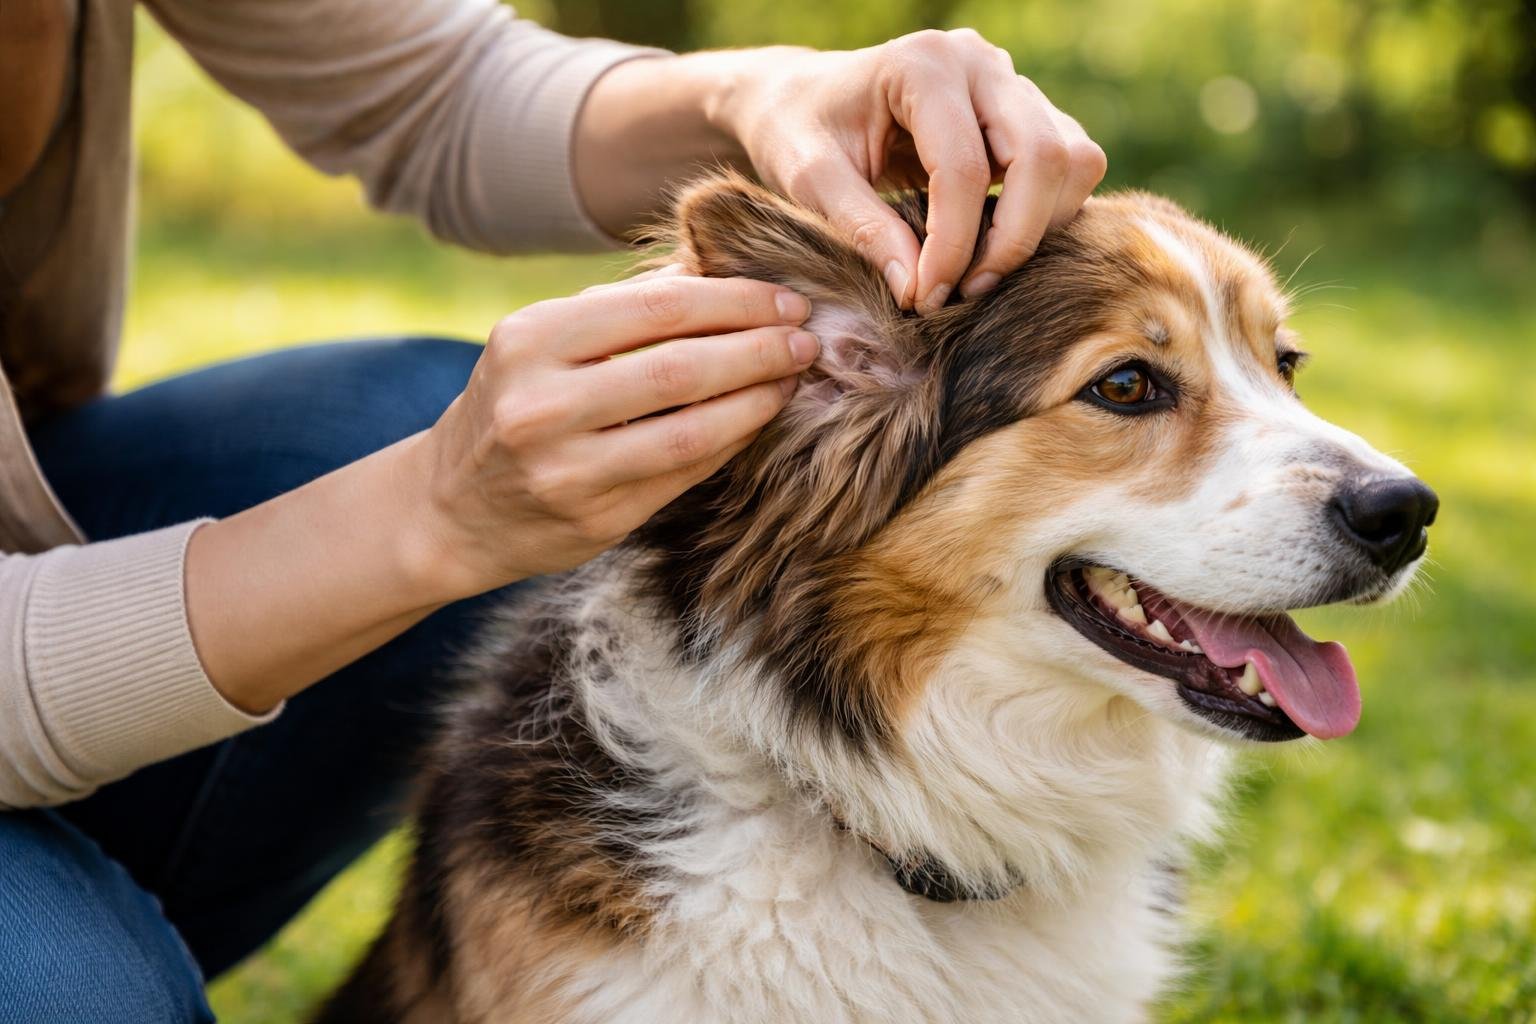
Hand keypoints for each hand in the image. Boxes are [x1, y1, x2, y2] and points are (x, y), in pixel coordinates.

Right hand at [403, 271, 818, 600]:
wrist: (449, 507)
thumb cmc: (512, 406)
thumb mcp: (541, 344)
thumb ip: (619, 312)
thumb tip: (715, 270)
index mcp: (530, 340)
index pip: (655, 308)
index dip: (734, 302)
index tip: (786, 299)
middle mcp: (542, 404)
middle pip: (681, 368)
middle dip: (759, 349)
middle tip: (807, 338)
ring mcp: (568, 469)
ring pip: (691, 430)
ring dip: (757, 401)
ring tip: (793, 379)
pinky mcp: (594, 519)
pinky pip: (683, 475)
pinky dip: (730, 443)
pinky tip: (757, 421)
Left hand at [711, 30, 1107, 313]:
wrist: (802, 98)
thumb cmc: (798, 131)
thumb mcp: (810, 180)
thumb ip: (864, 229)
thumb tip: (917, 291)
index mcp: (923, 65)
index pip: (965, 167)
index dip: (953, 244)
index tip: (926, 298)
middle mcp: (979, 63)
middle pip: (1043, 157)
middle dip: (1013, 239)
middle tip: (965, 292)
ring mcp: (1009, 82)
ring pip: (1072, 160)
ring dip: (1039, 228)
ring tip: (977, 272)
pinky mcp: (1025, 111)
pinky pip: (1069, 165)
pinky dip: (1045, 214)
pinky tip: (991, 244)